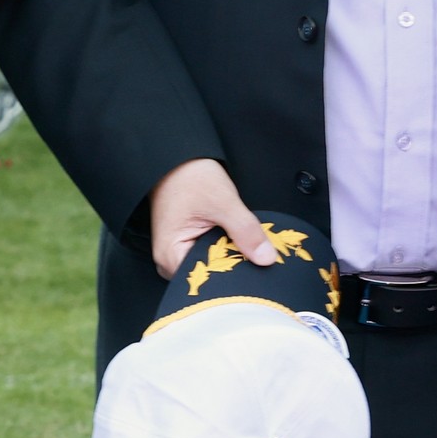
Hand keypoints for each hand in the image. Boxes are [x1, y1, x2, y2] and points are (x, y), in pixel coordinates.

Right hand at [145, 158, 276, 278]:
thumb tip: (266, 258)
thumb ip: (245, 231)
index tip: (256, 267)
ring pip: (212, 265)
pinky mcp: (187, 245)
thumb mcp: (222, 202)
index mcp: (170, 256)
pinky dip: (226, 248)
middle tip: (258, 256)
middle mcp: (169, 261)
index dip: (233, 275)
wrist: (176, 157)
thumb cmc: (189, 176)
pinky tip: (238, 241)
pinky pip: (211, 255)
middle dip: (235, 265)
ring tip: (248, 245)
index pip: (208, 280)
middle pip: (210, 275)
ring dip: (231, 256)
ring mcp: (177, 254)